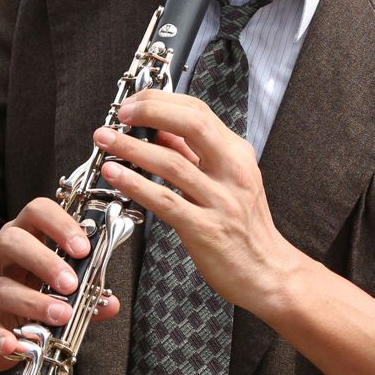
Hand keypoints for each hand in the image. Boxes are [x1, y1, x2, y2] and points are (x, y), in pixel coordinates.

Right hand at [0, 197, 121, 370]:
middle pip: (12, 242)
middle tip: (72, 284)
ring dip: (33, 302)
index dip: (60, 224)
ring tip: (61, 316)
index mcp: (22, 235)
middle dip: (45, 261)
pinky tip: (15, 345)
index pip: (36, 211)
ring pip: (0, 287)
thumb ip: (84, 292)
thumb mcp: (55, 285)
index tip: (84, 248)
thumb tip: (110, 304)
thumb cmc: (28, 292)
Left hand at [94, 89, 304, 313]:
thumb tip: (160, 132)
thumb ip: (196, 156)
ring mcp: (221, 200)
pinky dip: (136, 184)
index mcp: (237, 154)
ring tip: (106, 140)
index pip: (199, 112)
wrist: (268, 272)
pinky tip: (116, 175)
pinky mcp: (206, 229)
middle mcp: (232, 171)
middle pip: (191, 124)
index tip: (135, 103)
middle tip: (121, 114)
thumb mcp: (229, 181)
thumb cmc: (246, 228)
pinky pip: (166, 201)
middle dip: (151, 112)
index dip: (163, 102)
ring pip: (172, 162)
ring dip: (132, 148)